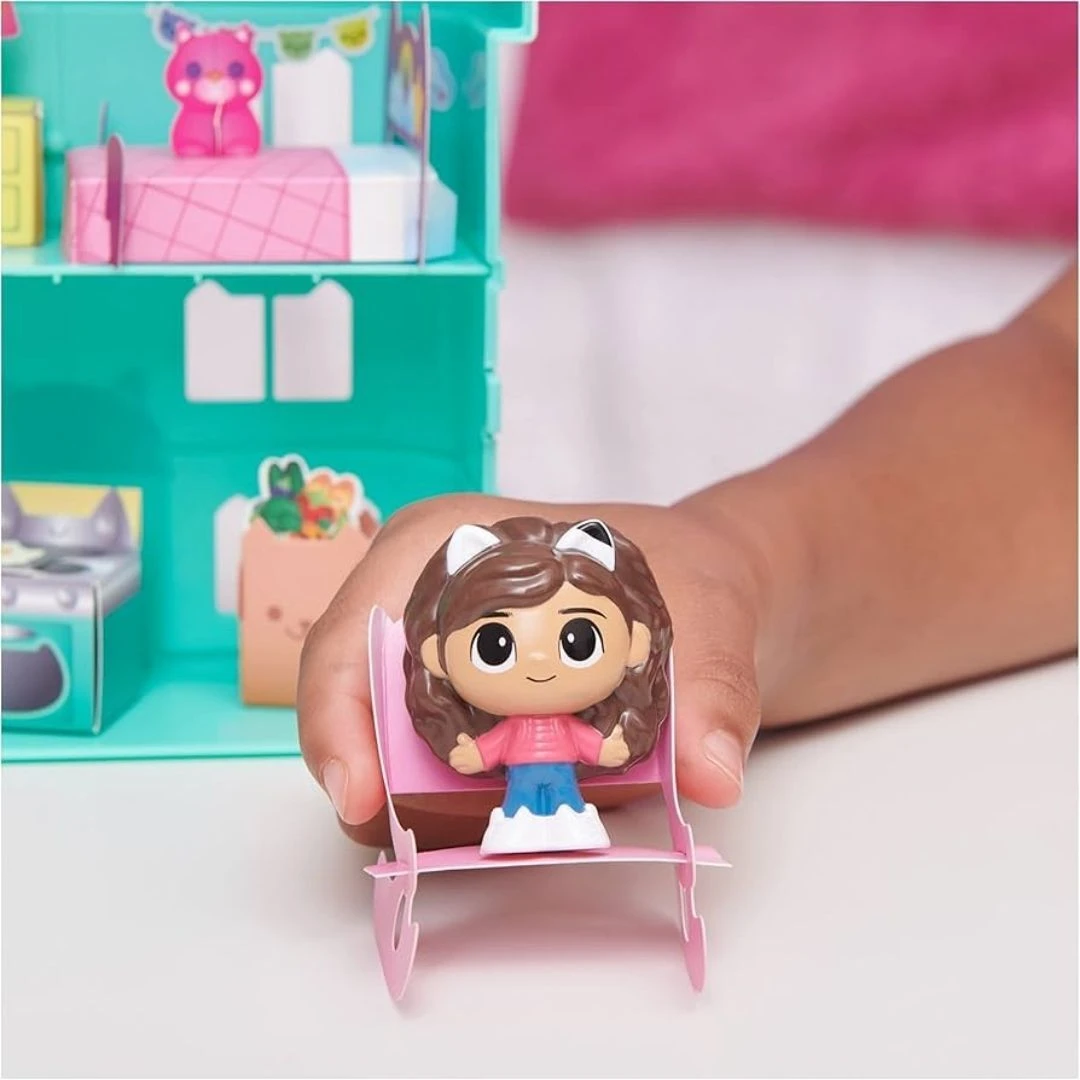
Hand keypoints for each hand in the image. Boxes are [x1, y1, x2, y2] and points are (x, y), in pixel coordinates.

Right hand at [298, 493, 780, 847]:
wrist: (702, 594)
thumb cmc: (682, 572)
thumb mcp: (705, 611)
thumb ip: (711, 689)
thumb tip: (711, 774)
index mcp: (445, 548)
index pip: (348, 635)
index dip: (336, 718)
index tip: (363, 800)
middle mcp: (422, 606)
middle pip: (357, 709)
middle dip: (390, 784)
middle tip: (453, 839)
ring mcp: (438, 664)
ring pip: (392, 755)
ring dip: (438, 805)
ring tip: (516, 822)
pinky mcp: (465, 714)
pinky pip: (438, 774)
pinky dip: (472, 809)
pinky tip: (533, 811)